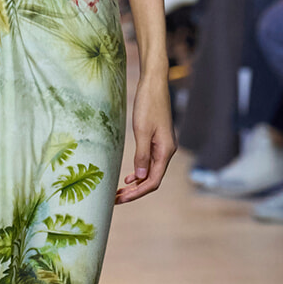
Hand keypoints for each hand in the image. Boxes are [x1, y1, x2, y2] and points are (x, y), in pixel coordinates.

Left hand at [116, 71, 175, 202]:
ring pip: (150, 172)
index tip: (121, 199)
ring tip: (119, 192)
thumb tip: (139, 177)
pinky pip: (149, 162)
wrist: (154, 84)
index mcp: (165, 151)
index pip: (153, 181)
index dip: (137, 193)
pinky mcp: (157, 140)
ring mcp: (163, 146)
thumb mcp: (142, 131)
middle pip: (152, 179)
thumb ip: (142, 155)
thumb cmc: (148, 104)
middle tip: (116, 199)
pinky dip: (139, 172)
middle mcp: (167, 151)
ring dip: (136, 184)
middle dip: (135, 191)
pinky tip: (128, 177)